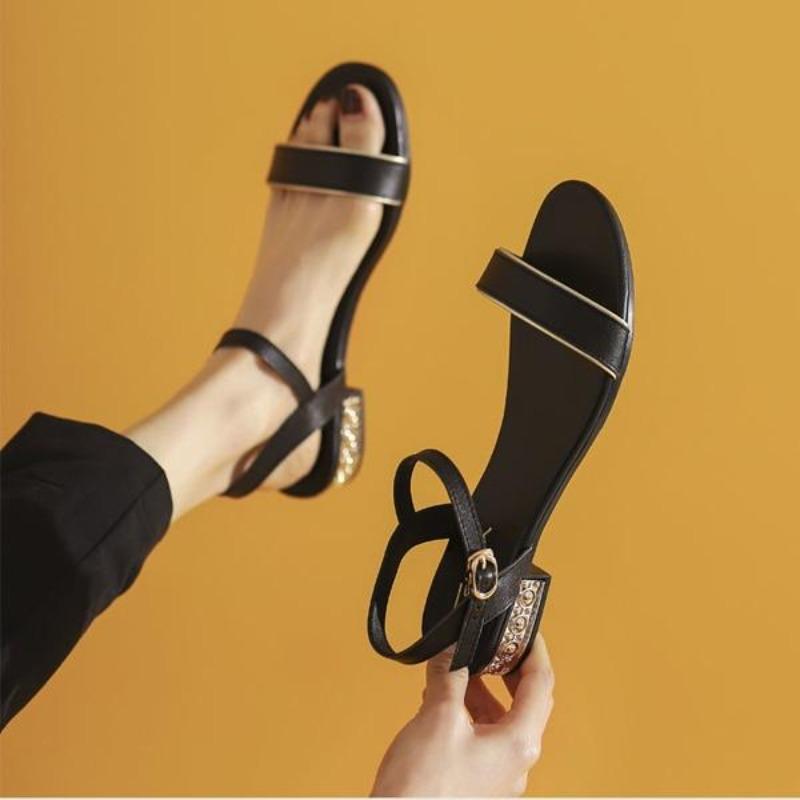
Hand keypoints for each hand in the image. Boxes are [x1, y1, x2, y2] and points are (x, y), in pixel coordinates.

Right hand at [371, 634, 554, 796]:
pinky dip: (468, 711)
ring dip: (483, 690)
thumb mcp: (438, 716)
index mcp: (518, 744)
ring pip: (500, 721)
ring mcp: (495, 776)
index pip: (541, 684)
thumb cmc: (423, 790)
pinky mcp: (474, 782)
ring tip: (461, 667)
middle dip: (509, 669)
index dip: (534, 650)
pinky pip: (481, 737)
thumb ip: (450, 674)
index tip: (526, 628)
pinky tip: (444, 699)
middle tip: (496, 643)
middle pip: (525, 703)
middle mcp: (514, 763)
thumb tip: (453, 649)